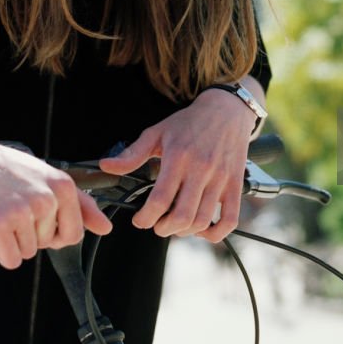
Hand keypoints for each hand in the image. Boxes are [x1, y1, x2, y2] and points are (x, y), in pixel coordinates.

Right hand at [0, 128, 111, 268]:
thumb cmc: (7, 169)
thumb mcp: (48, 177)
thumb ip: (81, 203)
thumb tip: (106, 228)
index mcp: (63, 186)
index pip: (75, 233)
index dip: (57, 233)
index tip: (41, 220)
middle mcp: (47, 199)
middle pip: (49, 244)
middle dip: (34, 235)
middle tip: (16, 209)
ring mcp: (23, 212)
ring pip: (29, 252)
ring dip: (15, 241)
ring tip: (3, 212)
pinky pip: (11, 260)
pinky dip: (2, 252)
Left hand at [98, 84, 260, 242]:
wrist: (226, 110)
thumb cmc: (189, 122)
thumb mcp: (157, 132)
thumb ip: (132, 153)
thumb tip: (107, 166)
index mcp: (179, 157)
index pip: (161, 199)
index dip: (146, 218)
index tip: (140, 220)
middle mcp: (202, 169)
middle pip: (181, 216)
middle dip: (163, 228)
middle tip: (156, 225)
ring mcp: (221, 178)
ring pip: (202, 221)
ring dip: (184, 232)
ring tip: (174, 226)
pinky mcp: (235, 184)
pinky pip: (229, 219)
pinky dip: (215, 233)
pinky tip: (201, 229)